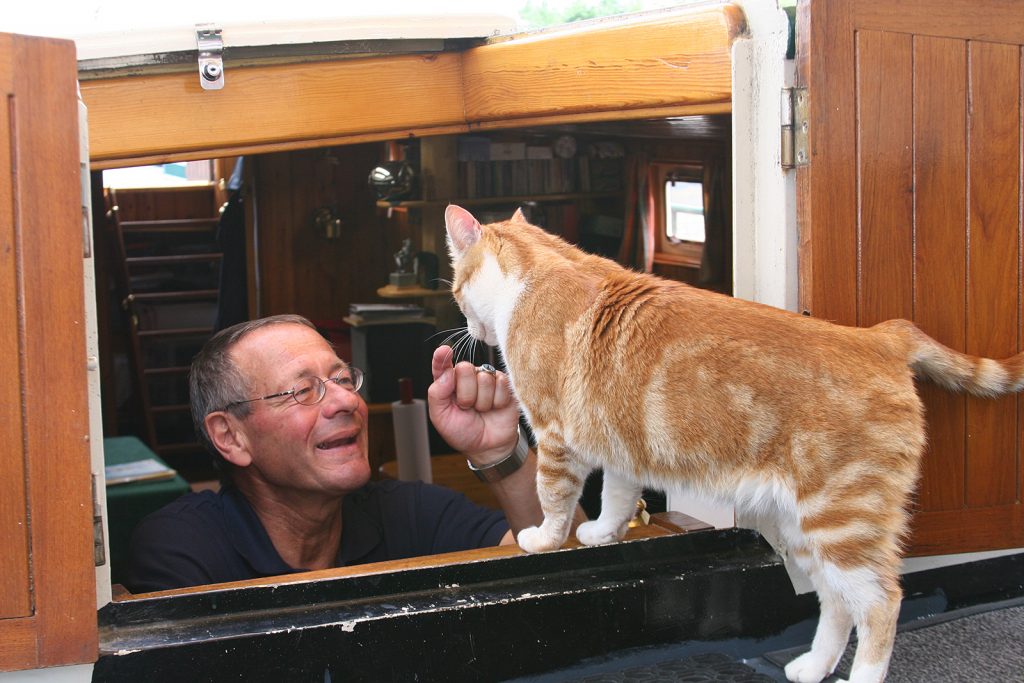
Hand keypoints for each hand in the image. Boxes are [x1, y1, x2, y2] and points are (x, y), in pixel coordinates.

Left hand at [427, 346, 520, 463]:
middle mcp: (466, 377)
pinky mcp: (504, 384)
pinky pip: (501, 383)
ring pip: (484, 378)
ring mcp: (486, 379)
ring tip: (481, 410)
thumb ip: (437, 394)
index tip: (444, 351)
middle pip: (465, 368)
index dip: (442, 357)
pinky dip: (497, 401)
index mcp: (447, 383)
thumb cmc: (462, 431)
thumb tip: (447, 373)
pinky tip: (494, 407)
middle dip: (466, 393)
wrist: (488, 446)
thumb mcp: (441, 417)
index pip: (442, 365)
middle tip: (467, 407)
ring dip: (482, 401)